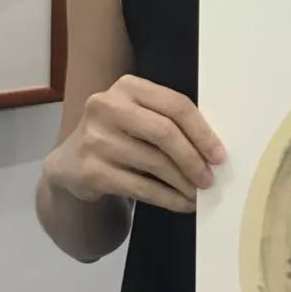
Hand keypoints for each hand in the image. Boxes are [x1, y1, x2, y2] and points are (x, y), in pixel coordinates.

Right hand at [44, 75, 225, 214]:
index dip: (202, 132)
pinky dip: (168, 198)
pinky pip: (141, 188)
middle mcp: (107, 107)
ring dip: (183, 183)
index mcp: (127, 87)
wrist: (70, 162)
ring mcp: (96, 140)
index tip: (220, 155)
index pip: (175, 105)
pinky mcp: (91, 171)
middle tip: (210, 178)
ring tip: (199, 194)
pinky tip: (182, 204)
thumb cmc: (119, 135)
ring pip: (155, 164)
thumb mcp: (138, 115)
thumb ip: (169, 121)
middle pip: (165, 133)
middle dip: (193, 158)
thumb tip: (214, 150)